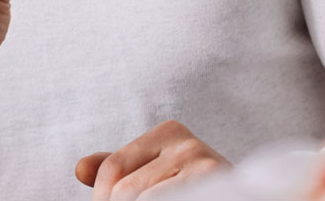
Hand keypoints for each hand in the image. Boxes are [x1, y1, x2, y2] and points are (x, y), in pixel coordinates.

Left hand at [76, 120, 229, 200]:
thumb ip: (120, 168)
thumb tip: (80, 168)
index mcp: (169, 131)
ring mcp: (204, 166)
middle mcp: (187, 143)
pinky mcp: (214, 183)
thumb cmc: (193, 189)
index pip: (112, 167)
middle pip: (125, 189)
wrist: (243, 193)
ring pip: (143, 200)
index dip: (101, 197)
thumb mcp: (154, 172)